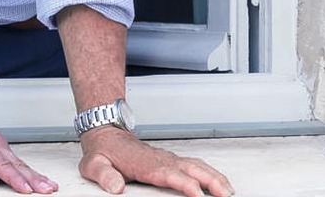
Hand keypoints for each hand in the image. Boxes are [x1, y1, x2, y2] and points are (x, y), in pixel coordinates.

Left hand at [0, 112, 57, 192]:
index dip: (14, 178)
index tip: (26, 189)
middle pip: (13, 162)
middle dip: (31, 178)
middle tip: (46, 190)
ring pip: (18, 161)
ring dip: (34, 175)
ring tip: (49, 186)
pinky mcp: (0, 146)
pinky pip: (16, 160)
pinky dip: (29, 171)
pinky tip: (40, 178)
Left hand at [77, 127, 232, 196]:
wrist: (108, 134)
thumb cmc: (103, 152)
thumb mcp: (95, 165)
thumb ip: (103, 175)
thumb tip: (115, 187)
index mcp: (146, 164)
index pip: (170, 174)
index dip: (184, 184)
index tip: (197, 194)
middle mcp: (162, 160)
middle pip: (191, 169)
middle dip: (210, 181)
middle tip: (225, 195)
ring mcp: (169, 159)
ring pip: (198, 166)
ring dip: (215, 178)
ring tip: (229, 192)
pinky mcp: (172, 160)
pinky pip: (196, 165)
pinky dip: (211, 173)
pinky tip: (219, 182)